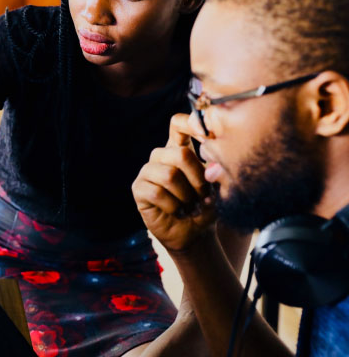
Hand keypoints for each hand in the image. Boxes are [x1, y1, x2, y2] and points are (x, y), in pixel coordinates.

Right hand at [132, 113, 215, 250]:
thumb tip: (212, 168)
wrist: (194, 233)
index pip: (178, 124)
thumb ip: (215, 173)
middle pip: (180, 153)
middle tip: (204, 195)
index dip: (190, 123)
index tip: (207, 136)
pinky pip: (156, 192)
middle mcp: (161, 156)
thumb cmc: (205, 207)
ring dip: (186, 196)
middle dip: (198, 178)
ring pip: (169, 175)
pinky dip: (173, 206)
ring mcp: (148, 172)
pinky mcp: (139, 189)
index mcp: (180, 149)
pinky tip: (177, 211)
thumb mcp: (216, 188)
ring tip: (191, 206)